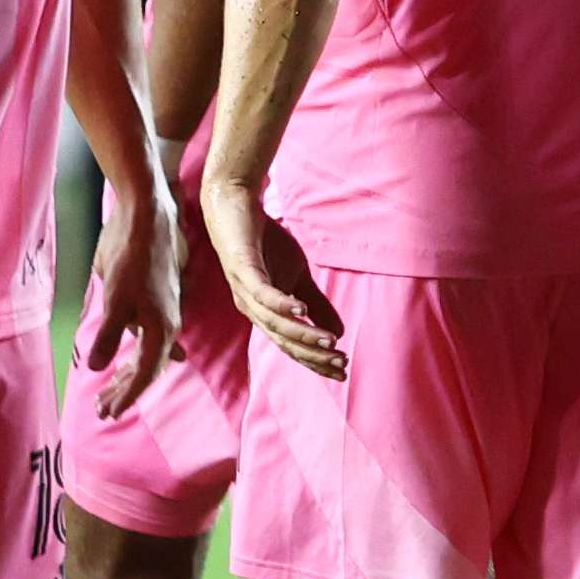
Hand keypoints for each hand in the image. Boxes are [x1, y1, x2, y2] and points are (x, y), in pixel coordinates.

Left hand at [80, 181, 185, 416]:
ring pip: (146, 355)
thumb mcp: (115, 298)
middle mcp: (166, 326)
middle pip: (146, 369)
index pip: (144, 374)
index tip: (109, 413)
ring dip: (127, 375)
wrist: (147, 220)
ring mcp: (160, 315)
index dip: (127, 395)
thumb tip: (98, 367)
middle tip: (102, 410)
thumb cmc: (132, 258)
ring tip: (107, 391)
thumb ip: (108, 334)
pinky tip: (128, 361)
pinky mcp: (152, 304)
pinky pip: (146, 340)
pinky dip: (133, 355)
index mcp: (161, 329)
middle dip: (124, 390)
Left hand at [202, 175, 346, 378]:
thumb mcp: (298, 276)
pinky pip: (262, 293)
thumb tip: (338, 333)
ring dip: (303, 334)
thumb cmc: (265, 244)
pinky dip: (281, 304)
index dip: (315, 360)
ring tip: (329, 342)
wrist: (237, 208)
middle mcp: (251, 309)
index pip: (291, 346)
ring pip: (274, 323)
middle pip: (284, 341)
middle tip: (341, 363)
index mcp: (264, 314)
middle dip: (313, 355)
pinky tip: (301, 309)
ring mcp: (244, 291)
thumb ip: (316, 304)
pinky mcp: (242, 269)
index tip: (342, 371)